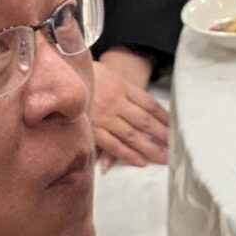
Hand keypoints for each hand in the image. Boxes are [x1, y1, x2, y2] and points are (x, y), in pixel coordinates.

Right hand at [89, 45, 168, 168]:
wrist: (58, 73)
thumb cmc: (87, 76)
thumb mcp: (110, 76)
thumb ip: (126, 92)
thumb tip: (146, 109)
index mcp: (123, 87)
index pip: (151, 105)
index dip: (165, 118)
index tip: (176, 128)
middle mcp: (116, 102)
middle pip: (145, 122)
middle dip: (162, 136)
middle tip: (176, 149)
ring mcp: (104, 116)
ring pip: (132, 135)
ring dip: (149, 148)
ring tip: (163, 159)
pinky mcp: (90, 127)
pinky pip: (112, 144)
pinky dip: (126, 154)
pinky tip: (139, 162)